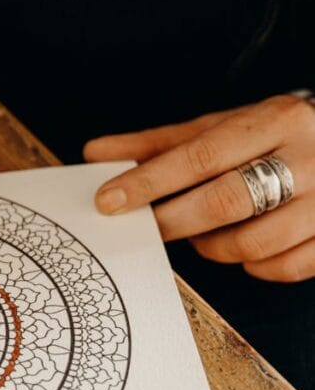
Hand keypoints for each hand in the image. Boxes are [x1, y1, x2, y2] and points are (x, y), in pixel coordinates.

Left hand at [83, 94, 314, 281]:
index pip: (199, 155)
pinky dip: (253, 267)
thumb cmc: (277, 140)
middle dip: (175, 221)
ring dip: (213, 247)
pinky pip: (281, 269)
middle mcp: (307, 157)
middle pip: (226, 201)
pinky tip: (245, 249)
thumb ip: (160, 145)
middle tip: (149, 228)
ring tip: (204, 234)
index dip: (149, 181)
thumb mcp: (223, 129)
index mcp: (275, 120)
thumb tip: (97, 154)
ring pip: (252, 243)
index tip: (109, 200)